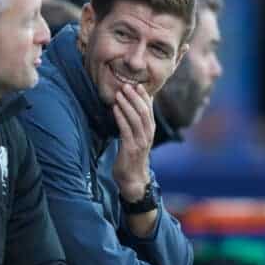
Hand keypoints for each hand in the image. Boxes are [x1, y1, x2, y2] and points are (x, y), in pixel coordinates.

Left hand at [111, 84, 154, 202]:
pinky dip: (120, 117)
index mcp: (150, 131)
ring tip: (119, 94)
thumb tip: (132, 108)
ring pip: (136, 119)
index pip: (150, 110)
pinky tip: (115, 109)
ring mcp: (141, 142)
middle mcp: (148, 135)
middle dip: (135, 97)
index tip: (137, 85)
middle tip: (126, 86)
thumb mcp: (137, 138)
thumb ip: (136, 125)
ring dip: (127, 105)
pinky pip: (126, 130)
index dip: (144, 97)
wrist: (133, 180)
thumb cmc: (132, 157)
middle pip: (144, 112)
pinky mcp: (131, 148)